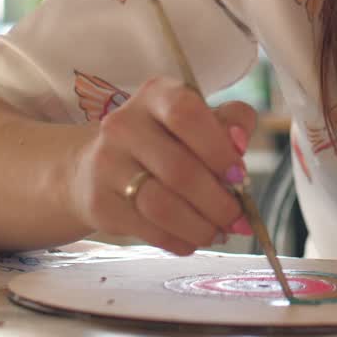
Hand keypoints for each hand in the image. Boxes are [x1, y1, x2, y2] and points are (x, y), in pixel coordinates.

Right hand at [65, 76, 256, 254]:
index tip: (239, 176)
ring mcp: (106, 164)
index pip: (186, 114)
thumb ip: (231, 123)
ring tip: (219, 232)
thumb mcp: (199, 120)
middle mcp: (124, 125)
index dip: (218, 148)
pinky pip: (148, 231)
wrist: (97, 166)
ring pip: (162, 207)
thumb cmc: (165, 141)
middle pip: (179, 170)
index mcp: (155, 95)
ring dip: (201, 227)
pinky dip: (179, 241)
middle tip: (238, 219)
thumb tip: (239, 141)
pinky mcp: (99, 203)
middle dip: (218, 202)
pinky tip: (193, 239)